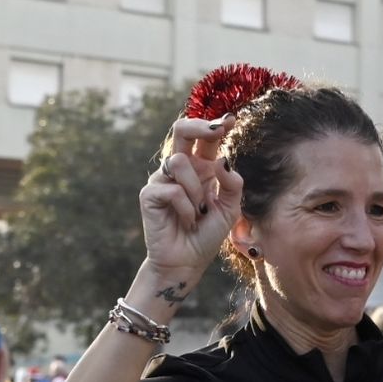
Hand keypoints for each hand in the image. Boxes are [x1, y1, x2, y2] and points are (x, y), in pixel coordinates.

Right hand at [139, 114, 243, 283]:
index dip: (216, 125)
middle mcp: (180, 169)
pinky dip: (186, 208)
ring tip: (199, 211)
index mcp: (200, 168)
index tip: (232, 119)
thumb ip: (232, 185)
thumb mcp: (230, 209)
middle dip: (198, 125)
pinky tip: (187, 221)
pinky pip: (172, 190)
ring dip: (196, 188)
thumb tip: (224, 159)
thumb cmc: (207, 234)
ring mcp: (162, 179)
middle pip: (181, 130)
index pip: (205, 139)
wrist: (188, 262)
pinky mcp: (149, 195)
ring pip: (179, 162)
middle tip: (217, 130)